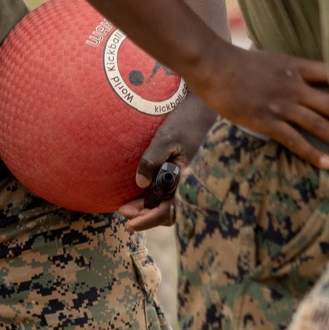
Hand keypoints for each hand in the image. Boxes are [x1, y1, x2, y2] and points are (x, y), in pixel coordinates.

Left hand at [119, 91, 213, 231]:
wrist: (204, 105)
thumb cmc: (187, 119)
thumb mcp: (166, 138)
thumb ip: (151, 160)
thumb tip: (140, 184)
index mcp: (189, 178)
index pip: (168, 210)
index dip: (148, 220)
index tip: (129, 224)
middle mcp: (192, 183)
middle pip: (168, 211)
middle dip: (145, 216)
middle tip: (123, 212)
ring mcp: (190, 179)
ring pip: (170, 204)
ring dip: (149, 208)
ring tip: (128, 207)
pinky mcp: (187, 173)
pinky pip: (172, 193)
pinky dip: (156, 198)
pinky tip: (142, 194)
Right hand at [190, 40, 328, 169]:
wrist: (213, 65)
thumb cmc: (236, 62)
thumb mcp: (271, 59)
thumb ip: (288, 69)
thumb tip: (294, 74)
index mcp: (298, 68)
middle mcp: (295, 86)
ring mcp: (282, 105)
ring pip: (319, 123)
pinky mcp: (266, 121)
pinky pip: (295, 140)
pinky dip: (313, 153)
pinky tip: (327, 164)